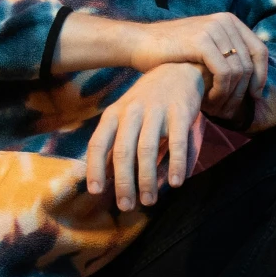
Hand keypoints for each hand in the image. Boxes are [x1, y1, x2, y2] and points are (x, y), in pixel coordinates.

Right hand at [58, 9, 266, 116]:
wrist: (140, 45)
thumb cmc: (172, 54)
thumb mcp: (205, 49)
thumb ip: (227, 55)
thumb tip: (255, 78)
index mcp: (229, 21)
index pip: (260, 51)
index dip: (261, 76)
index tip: (254, 97)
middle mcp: (224, 21)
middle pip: (251, 64)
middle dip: (243, 92)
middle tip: (229, 110)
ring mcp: (214, 29)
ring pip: (239, 72)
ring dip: (230, 96)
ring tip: (216, 108)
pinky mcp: (202, 41)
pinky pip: (226, 74)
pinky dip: (220, 92)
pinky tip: (208, 101)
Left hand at [86, 62, 205, 207]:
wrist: (178, 69)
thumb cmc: (148, 102)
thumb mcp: (125, 115)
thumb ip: (115, 143)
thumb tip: (104, 178)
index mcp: (114, 114)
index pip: (98, 143)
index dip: (95, 168)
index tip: (96, 191)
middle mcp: (132, 111)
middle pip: (122, 151)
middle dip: (123, 182)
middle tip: (126, 206)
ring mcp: (156, 111)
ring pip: (147, 149)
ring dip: (147, 179)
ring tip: (149, 201)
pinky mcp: (180, 113)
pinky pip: (178, 143)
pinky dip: (176, 164)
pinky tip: (175, 183)